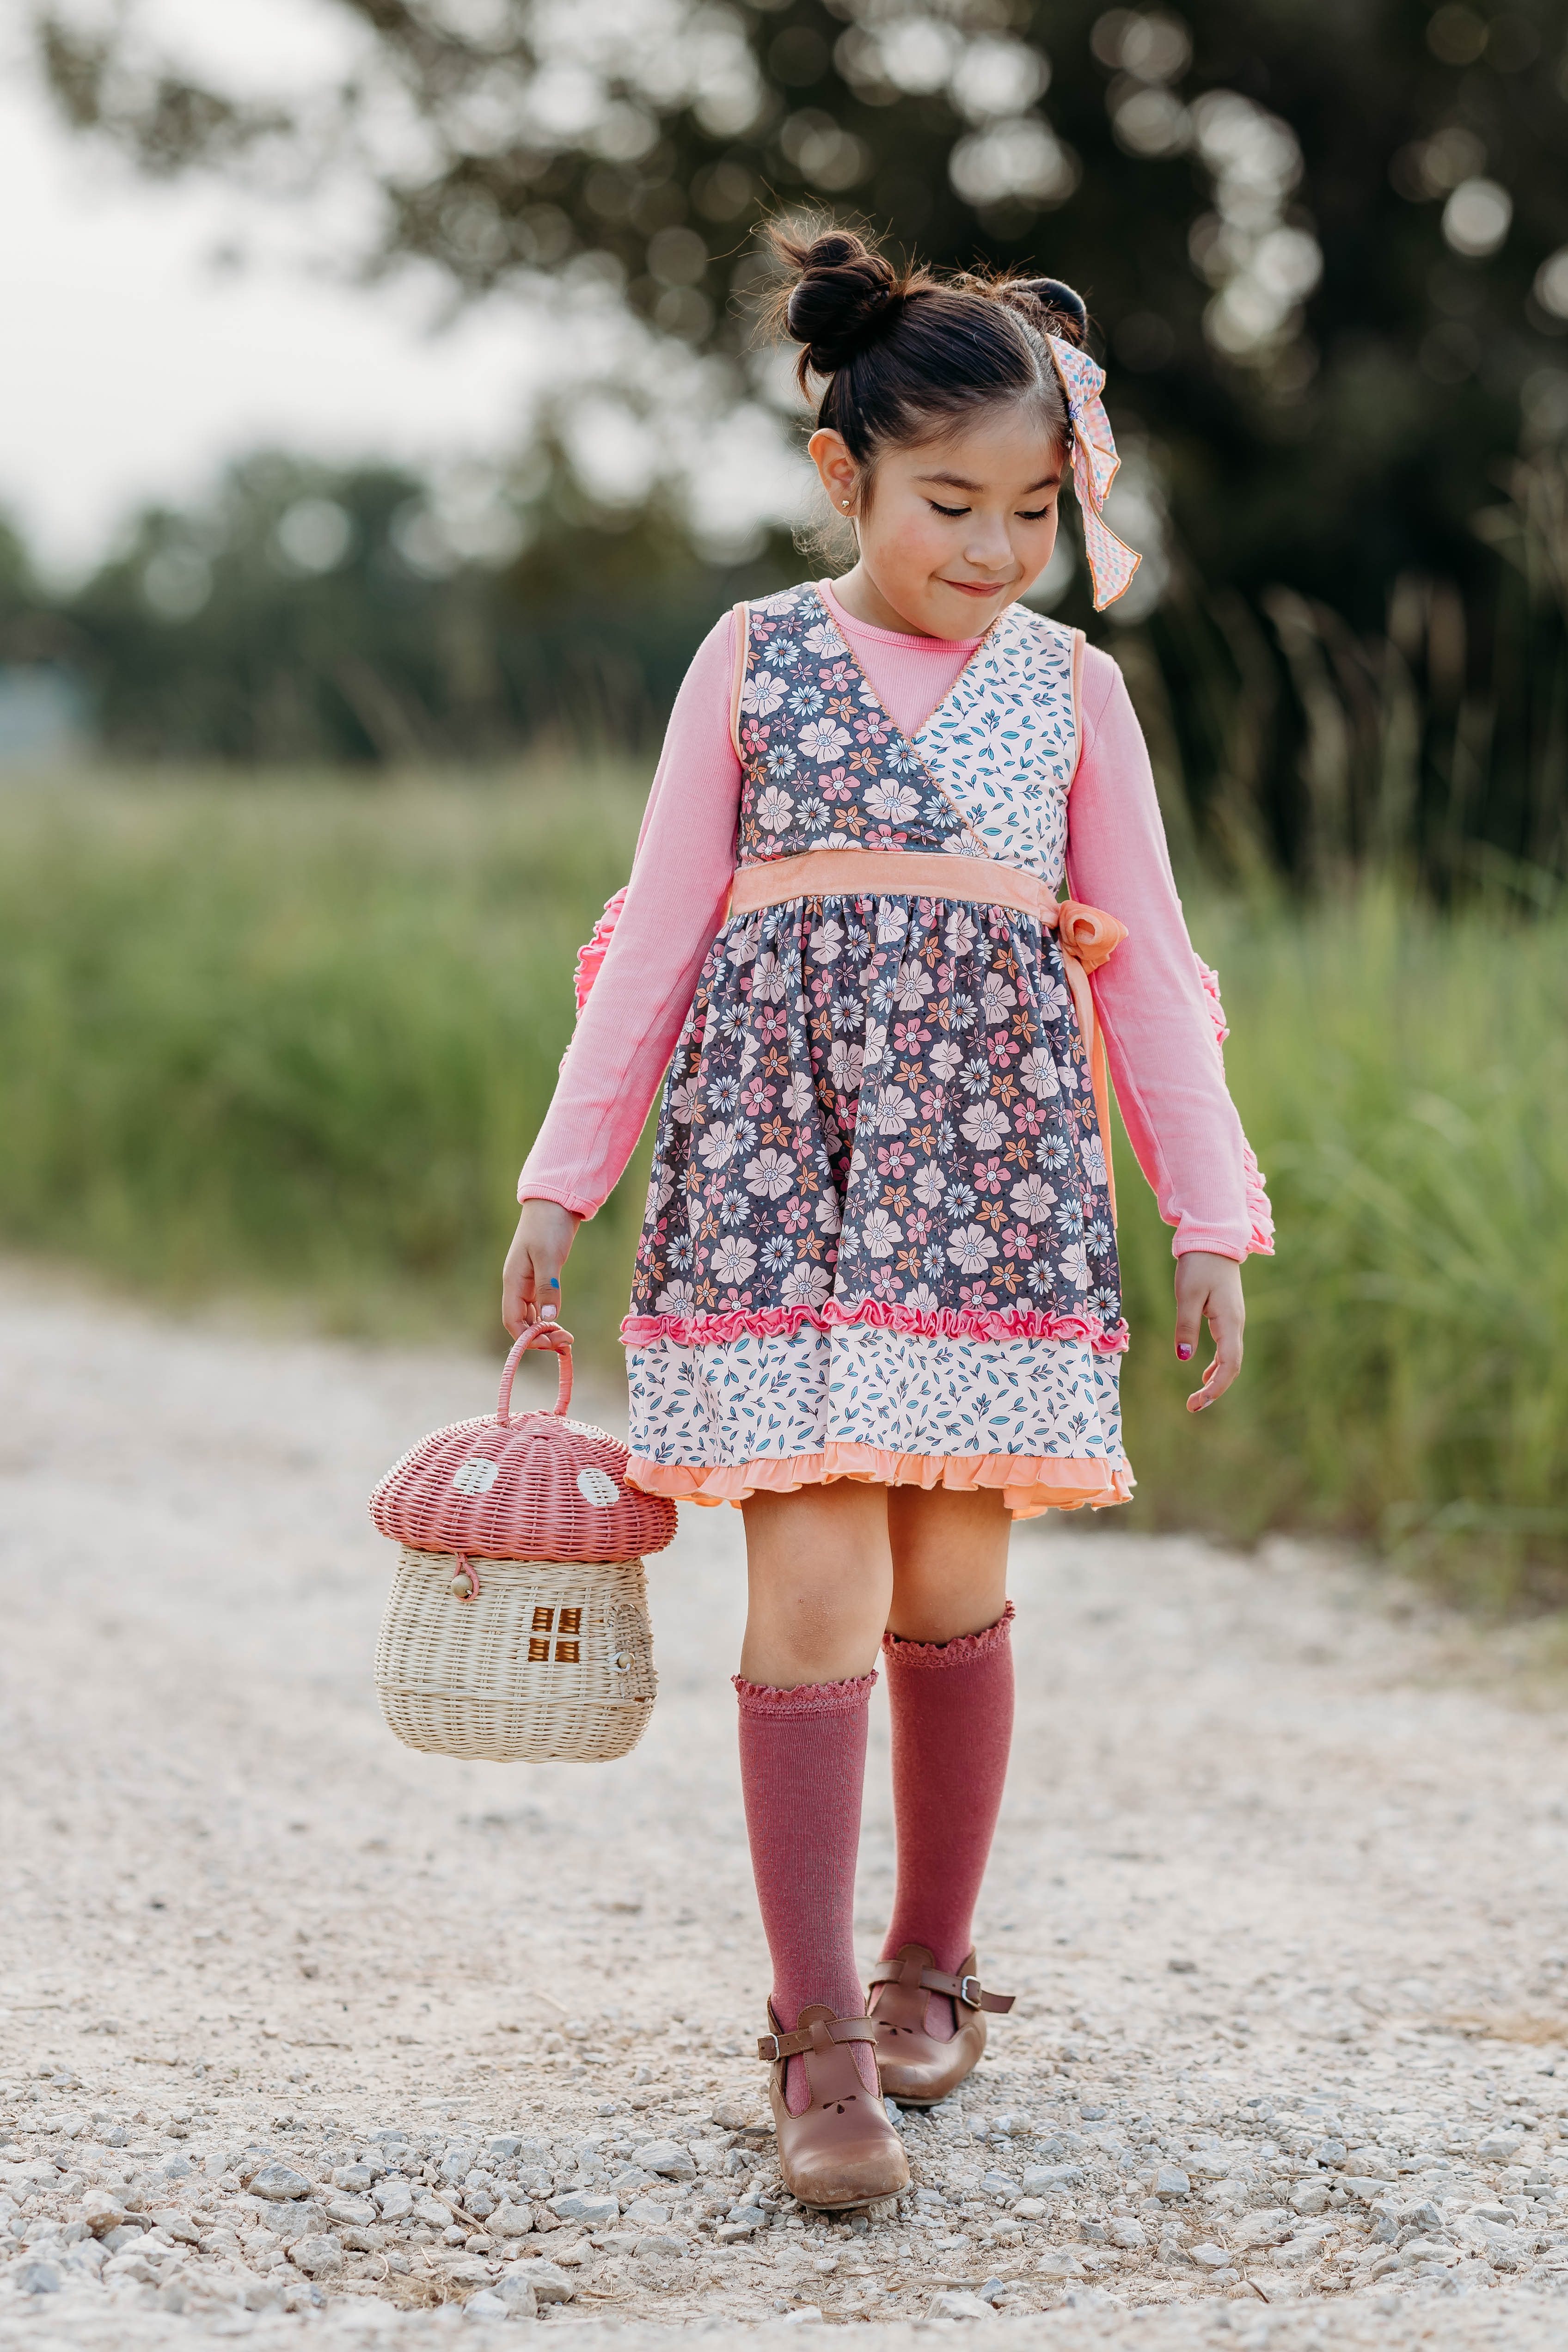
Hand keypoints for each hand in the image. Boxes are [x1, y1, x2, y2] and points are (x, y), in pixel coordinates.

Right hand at [502, 1200, 580, 1335]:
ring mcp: (526, 1282)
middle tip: (566, 1343)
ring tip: (566, 1337)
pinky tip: (559, 1321)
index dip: (529, 1338)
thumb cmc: (548, 1226)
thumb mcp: (548, 1256)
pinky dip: (547, 1317)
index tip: (551, 1344)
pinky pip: (538, 1306)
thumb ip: (548, 1287)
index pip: (513, 1321)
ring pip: (530, 1316)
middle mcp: (517, 1285)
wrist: (554, 1203)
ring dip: (545, 1329)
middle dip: (540, 1337)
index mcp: (513, 1281)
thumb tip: (548, 1317)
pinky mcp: (538, 1278)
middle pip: (522, 1323)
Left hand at [1174, 1251, 1244, 1412]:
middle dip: (1215, 1390)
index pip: (1229, 1365)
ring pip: (1229, 1359)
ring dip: (1215, 1379)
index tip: (1198, 1402)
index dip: (1216, 1387)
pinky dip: (1215, 1364)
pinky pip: (1225, 1348)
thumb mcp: (1187, 1294)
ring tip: (1197, 1398)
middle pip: (1232, 1366)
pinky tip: (1202, 1374)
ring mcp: (1233, 1321)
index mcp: (1229, 1322)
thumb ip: (1186, 1326)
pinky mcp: (1227, 1316)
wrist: (1213, 1239)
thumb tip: (1184, 1357)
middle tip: (1192, 1407)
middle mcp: (1236, 1324)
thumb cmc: (1198, 1265)